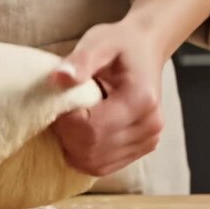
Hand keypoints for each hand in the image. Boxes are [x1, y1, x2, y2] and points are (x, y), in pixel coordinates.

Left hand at [51, 20, 164, 176]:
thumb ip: (80, 60)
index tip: (60, 103)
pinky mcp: (142, 148)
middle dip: (67, 136)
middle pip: (92, 150)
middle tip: (62, 112)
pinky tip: (82, 134)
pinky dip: (84, 155)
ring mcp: (149, 140)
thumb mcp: (98, 42)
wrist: (145, 49)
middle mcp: (150, 125)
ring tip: (74, 120)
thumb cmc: (119, 45)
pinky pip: (103, 167)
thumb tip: (59, 78)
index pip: (92, 129)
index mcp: (141, 100)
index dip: (66, 122)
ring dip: (73, 147)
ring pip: (95, 163)